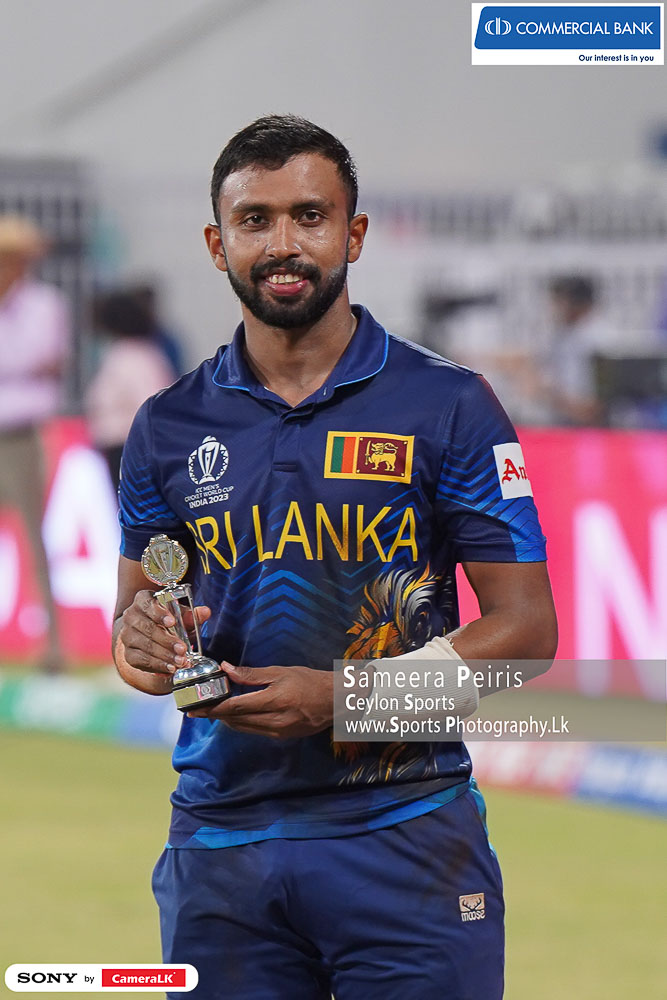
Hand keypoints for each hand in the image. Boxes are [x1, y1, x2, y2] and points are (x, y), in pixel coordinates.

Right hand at [116, 589, 210, 675]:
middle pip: (147, 628)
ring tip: (180, 661)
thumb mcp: (179, 615)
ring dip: (164, 655)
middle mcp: (131, 616)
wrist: (147, 633)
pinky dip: (157, 665)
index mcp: (143, 600)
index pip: (147, 604)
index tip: (172, 622)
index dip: (159, 613)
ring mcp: (127, 636)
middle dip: (166, 640)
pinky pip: (141, 661)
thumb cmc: (166, 620)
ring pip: (145, 646)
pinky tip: (170, 668)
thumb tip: (205, 612)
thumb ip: (191, 614)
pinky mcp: (128, 653)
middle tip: (182, 649)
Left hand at [188, 663, 333, 738]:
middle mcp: (274, 721)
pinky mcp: (281, 737)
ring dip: (227, 719)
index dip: (212, 708)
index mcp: (274, 701)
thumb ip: (251, 674)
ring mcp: (278, 732)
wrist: (335, 701)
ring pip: (242, 728)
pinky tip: (237, 713)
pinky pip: (254, 731)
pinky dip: (242, 722)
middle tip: (200, 706)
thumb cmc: (309, 681)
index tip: (195, 708)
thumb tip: (227, 669)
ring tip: (215, 709)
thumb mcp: (280, 671)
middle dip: (215, 714)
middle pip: (235, 720)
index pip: (234, 707)